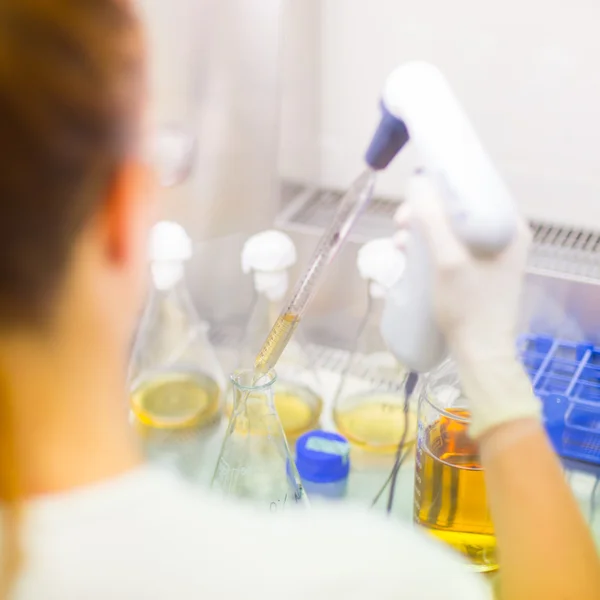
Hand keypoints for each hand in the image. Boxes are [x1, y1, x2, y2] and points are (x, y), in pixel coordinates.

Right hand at [396, 174, 539, 436]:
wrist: (479, 353)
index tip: (416, 190)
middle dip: (425, 214)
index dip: (444, 184)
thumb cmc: (467, 306)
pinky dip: (427, 251)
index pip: (475, 189)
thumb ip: (433, 220)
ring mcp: (490, 258)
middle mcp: (503, 238)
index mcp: (508, 228)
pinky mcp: (476, 274)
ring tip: (399, 244)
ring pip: (450, 231)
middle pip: (459, 211)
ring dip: (421, 233)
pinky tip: (406, 258)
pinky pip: (449, 250)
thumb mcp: (447, 260)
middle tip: (401, 222)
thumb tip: (417, 183)